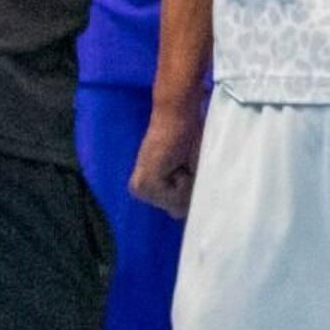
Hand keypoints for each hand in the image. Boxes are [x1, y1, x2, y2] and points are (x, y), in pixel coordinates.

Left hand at [131, 83, 206, 216]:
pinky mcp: (146, 184)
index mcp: (147, 188)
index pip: (176, 208)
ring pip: (177, 205)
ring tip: (181, 161)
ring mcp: (140, 189)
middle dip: (188, 189)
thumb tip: (185, 213)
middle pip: (176, 210)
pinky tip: (177, 162)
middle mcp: (140, 191)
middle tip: (184, 163)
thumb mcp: (190, 172)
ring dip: (187, 184)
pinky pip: (175, 198)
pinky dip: (183, 181)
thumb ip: (185, 196)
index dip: (190, 190)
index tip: (185, 167)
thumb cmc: (188, 138)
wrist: (178, 116)